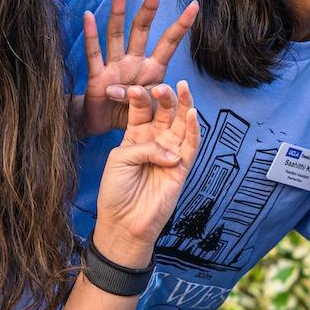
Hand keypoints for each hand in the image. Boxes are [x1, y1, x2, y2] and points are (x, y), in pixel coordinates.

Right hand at [77, 0, 198, 135]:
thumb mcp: (151, 110)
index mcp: (153, 69)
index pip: (169, 42)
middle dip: (149, 7)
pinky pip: (93, 53)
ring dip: (119, 12)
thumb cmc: (132, 114)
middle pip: (142, 29)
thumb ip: (148, 100)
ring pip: (117, 34)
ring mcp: (114, 65)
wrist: (105, 126)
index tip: (195, 4)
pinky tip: (88, 16)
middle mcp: (134, 61)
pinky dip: (91, 35)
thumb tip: (130, 91)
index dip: (181, 25)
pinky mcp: (97, 76)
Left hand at [92, 82, 201, 264]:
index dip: (138, 99)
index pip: (140, 111)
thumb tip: (171, 153)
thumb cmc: (116, 191)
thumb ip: (144, 148)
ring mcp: (170, 154)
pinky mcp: (182, 168)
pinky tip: (193, 114)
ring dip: (183, 106)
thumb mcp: (119, 160)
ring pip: (181, 125)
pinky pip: (191, 146)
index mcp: (135, 137)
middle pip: (164, 113)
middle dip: (164, 97)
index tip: (132, 89)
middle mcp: (155, 142)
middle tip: (160, 86)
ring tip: (183, 88)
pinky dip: (193, 130)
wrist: (123, 222)